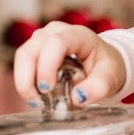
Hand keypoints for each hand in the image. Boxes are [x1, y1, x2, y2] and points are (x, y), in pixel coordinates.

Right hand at [11, 22, 127, 104]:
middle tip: (36, 102)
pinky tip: (36, 96)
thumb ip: (99, 88)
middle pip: (30, 50)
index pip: (56, 43)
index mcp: (78, 35)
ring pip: (22, 56)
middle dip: (27, 78)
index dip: (47, 66)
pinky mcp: (35, 48)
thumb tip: (79, 97)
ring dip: (24, 81)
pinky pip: (22, 64)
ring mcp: (43, 38)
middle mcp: (57, 32)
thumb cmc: (106, 67)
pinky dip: (25, 81)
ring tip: (37, 101)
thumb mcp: (111, 78)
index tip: (47, 89)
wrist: (103, 62)